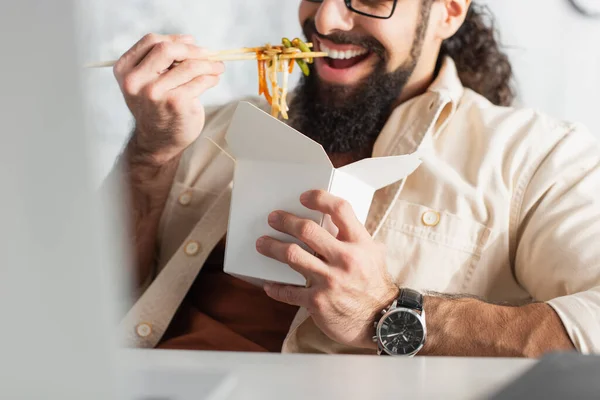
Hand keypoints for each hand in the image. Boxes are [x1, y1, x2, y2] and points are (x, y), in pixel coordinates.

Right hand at [113, 33, 224, 165]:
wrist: (158, 142)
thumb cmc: (157, 108)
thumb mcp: (147, 81)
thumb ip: (160, 61)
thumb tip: (190, 41)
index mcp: (125, 70)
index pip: (151, 41)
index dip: (175, 39)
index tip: (191, 42)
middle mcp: (136, 81)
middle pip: (167, 48)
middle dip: (193, 49)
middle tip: (210, 54)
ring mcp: (155, 92)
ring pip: (188, 66)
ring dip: (209, 64)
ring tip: (217, 68)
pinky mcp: (175, 102)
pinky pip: (199, 81)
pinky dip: (211, 78)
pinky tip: (214, 80)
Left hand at [256, 190, 398, 348]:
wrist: (381, 323)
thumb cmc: (375, 286)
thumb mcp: (374, 255)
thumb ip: (357, 237)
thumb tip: (339, 221)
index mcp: (359, 244)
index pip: (340, 209)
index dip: (319, 198)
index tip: (304, 197)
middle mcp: (345, 259)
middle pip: (307, 230)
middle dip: (285, 221)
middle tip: (273, 218)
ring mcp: (330, 281)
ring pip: (292, 255)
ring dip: (272, 247)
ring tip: (262, 244)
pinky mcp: (317, 302)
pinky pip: (289, 292)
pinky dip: (276, 288)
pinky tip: (269, 285)